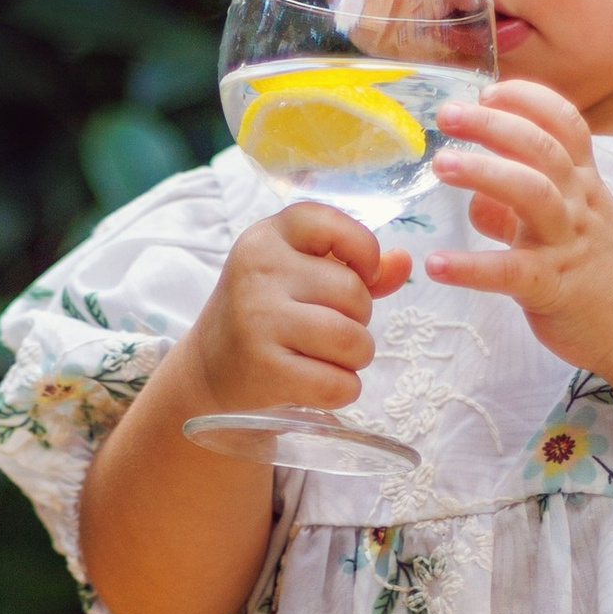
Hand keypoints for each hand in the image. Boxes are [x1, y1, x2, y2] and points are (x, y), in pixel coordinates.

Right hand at [190, 200, 410, 416]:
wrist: (208, 375)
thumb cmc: (266, 320)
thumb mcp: (299, 279)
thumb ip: (355, 267)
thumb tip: (404, 262)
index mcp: (267, 238)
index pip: (330, 223)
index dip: (363, 249)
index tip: (361, 274)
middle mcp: (259, 272)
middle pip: (354, 292)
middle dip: (359, 318)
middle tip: (329, 330)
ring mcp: (259, 320)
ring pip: (353, 340)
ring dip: (355, 358)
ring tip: (329, 358)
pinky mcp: (265, 370)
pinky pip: (338, 384)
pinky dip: (342, 391)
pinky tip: (319, 385)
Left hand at [428, 84, 612, 378]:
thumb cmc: (598, 271)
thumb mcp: (567, 225)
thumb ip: (520, 206)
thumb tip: (476, 197)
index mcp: (583, 183)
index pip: (564, 124)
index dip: (528, 100)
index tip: (489, 91)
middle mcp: (578, 204)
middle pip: (542, 149)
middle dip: (494, 125)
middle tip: (448, 114)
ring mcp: (567, 244)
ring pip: (531, 194)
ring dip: (484, 173)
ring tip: (441, 164)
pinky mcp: (553, 287)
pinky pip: (510, 272)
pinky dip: (471, 268)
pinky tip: (436, 264)